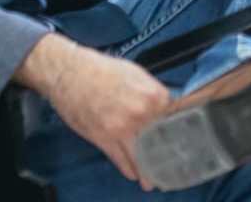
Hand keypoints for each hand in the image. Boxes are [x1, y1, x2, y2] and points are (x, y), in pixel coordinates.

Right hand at [17, 35, 172, 189]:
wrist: (70, 73)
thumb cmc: (103, 69)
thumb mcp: (136, 73)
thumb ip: (153, 92)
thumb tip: (166, 104)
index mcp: (154, 95)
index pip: (174, 118)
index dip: (176, 129)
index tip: (180, 139)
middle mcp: (142, 113)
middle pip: (161, 140)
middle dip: (165, 153)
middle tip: (169, 162)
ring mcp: (123, 128)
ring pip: (142, 156)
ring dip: (148, 171)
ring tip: (153, 180)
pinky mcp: (104, 138)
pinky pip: (121, 160)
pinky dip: (129, 169)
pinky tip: (134, 174)